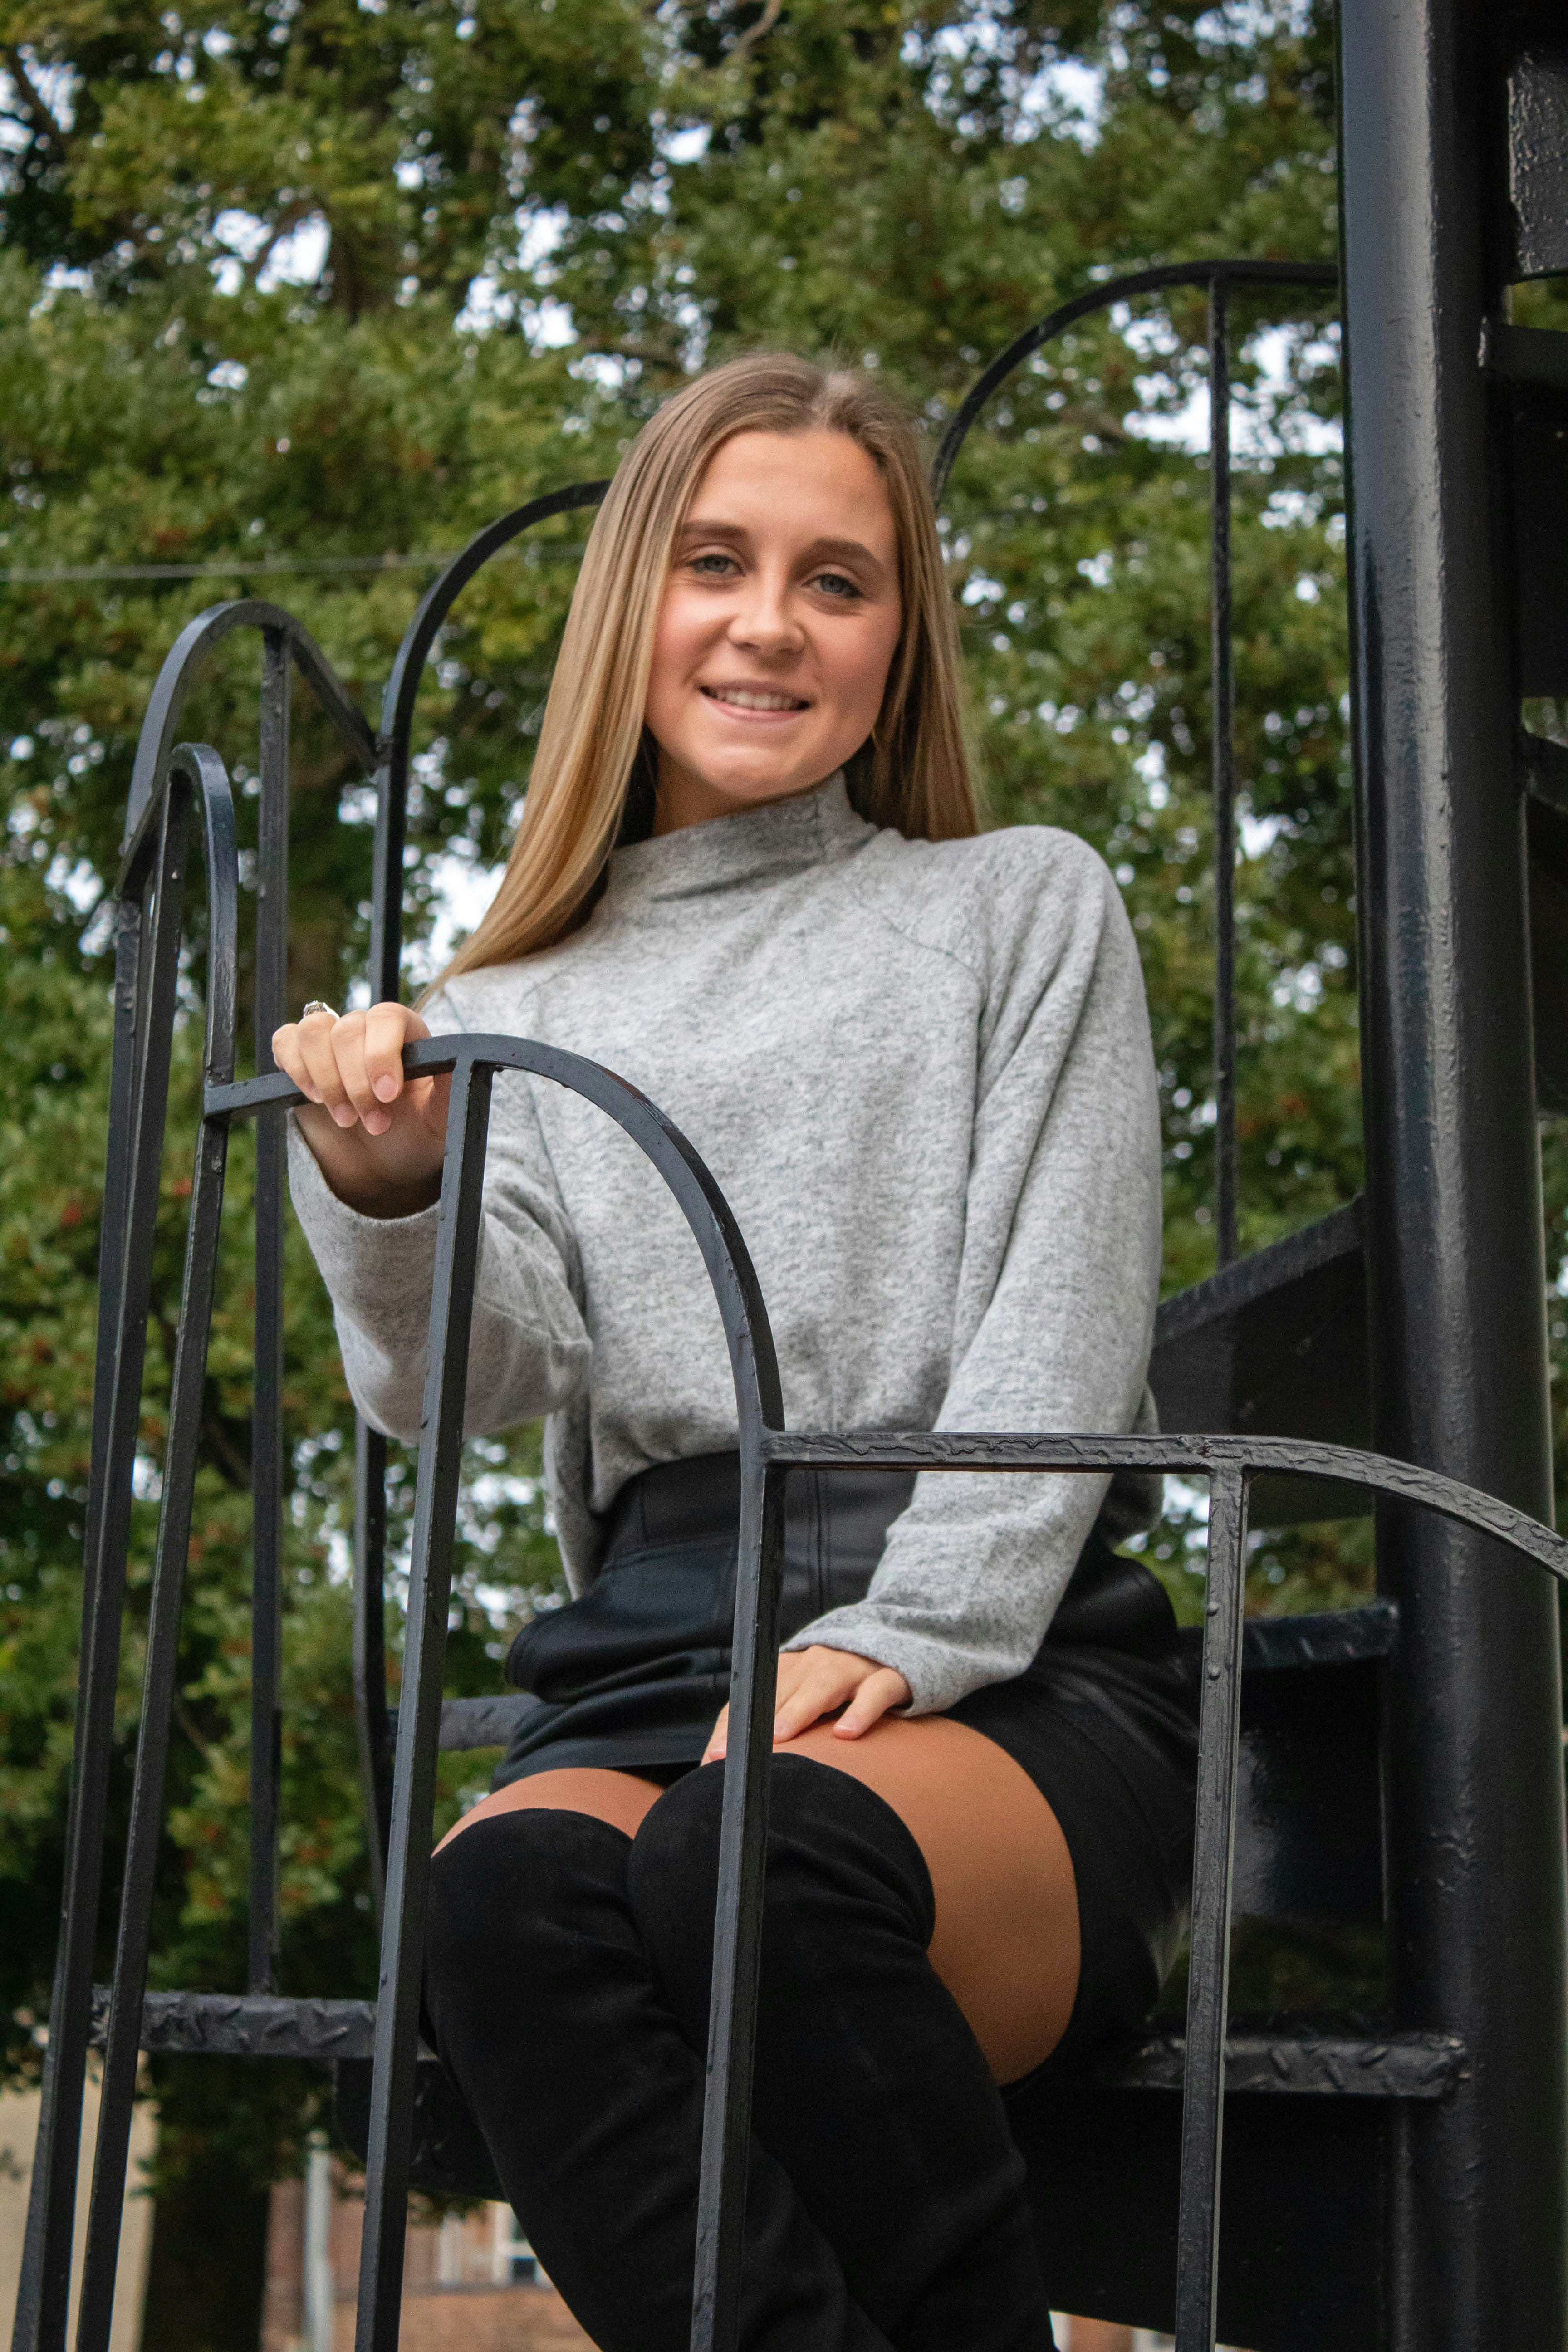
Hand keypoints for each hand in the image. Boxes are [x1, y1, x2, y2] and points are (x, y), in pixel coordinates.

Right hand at [271, 1001, 448, 1218]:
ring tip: (345, 1117)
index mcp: (406, 1030)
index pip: (388, 1017)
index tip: (388, 1095)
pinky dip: (295, 1068)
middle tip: (373, 1124)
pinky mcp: (300, 1055)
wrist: (390, 1156)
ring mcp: (331, 1038)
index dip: (382, 1053)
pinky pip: (285, 1041)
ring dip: (325, 1078)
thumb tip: (458, 1062)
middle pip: (347, 1031)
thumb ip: (452, 1086)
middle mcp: (367, 1027)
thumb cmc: (420, 1127)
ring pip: (313, 1031)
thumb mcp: (445, 1114)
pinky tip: (315, 1098)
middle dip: (356, 1083)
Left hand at [701, 1645, 911, 1762]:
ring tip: (782, 1736)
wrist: (901, 1648)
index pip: (753, 1696)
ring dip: (799, 1709)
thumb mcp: (805, 1700)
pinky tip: (847, 1733)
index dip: (732, 1727)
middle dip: (757, 1721)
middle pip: (780, 1689)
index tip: (715, 1759)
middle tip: (738, 1752)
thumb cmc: (841, 1689)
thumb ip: (772, 1727)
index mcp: (790, 1669)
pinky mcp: (888, 1678)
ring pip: (822, 1685)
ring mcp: (853, 1668)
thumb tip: (723, 1767)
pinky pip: (875, 1692)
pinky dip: (861, 1710)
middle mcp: (816, 1663)